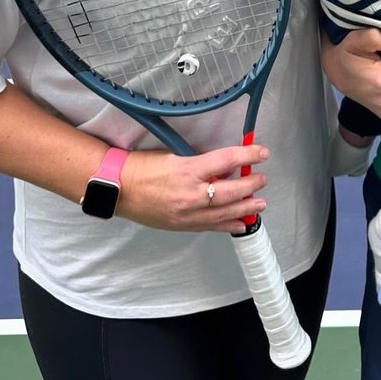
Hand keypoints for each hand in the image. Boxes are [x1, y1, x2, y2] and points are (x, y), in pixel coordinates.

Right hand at [118, 144, 269, 232]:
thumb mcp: (174, 156)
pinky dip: (228, 225)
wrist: (118, 188)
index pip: (226, 160)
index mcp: (188, 169)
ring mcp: (187, 213)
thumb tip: (226, 166)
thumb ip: (201, 162)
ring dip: (246, 207)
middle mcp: (190, 193)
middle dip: (251, 184)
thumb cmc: (142, 167)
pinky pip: (211, 226)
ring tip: (260, 204)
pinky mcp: (182, 225)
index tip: (262, 153)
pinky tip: (241, 223)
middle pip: (231, 190)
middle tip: (262, 179)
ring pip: (225, 212)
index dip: (248, 156)